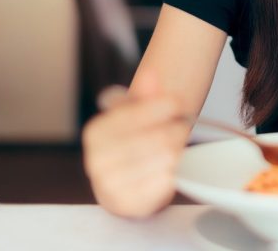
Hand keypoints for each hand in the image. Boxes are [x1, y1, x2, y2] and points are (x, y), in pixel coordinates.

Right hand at [82, 69, 189, 217]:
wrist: (123, 185)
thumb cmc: (131, 144)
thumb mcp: (135, 115)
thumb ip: (145, 94)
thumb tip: (152, 73)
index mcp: (95, 133)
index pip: (132, 114)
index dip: (161, 106)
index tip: (178, 102)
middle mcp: (96, 160)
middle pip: (154, 137)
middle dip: (175, 129)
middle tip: (182, 127)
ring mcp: (109, 186)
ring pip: (163, 158)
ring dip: (177, 149)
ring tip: (178, 146)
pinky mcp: (127, 204)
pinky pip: (163, 182)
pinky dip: (172, 172)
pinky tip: (170, 167)